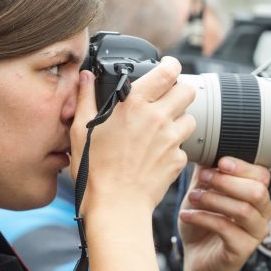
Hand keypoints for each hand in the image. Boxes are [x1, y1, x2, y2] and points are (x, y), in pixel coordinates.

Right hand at [70, 57, 195, 215]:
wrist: (116, 205)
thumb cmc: (95, 170)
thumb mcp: (80, 129)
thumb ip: (85, 98)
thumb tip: (86, 77)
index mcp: (135, 104)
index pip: (168, 71)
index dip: (172, 65)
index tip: (169, 67)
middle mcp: (158, 118)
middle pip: (187, 91)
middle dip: (180, 91)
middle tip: (168, 99)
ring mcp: (171, 139)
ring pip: (190, 118)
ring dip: (179, 120)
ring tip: (162, 130)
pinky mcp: (178, 160)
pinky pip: (184, 147)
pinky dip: (175, 148)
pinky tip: (158, 155)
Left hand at [179, 156, 270, 270]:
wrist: (197, 261)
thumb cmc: (202, 225)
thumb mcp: (202, 193)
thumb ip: (206, 172)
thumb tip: (203, 144)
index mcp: (257, 196)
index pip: (262, 174)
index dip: (242, 166)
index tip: (220, 161)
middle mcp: (262, 213)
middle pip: (257, 191)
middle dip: (227, 181)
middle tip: (202, 179)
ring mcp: (255, 234)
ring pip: (243, 210)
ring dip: (214, 199)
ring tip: (192, 197)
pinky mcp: (242, 250)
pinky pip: (227, 230)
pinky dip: (204, 219)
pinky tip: (187, 215)